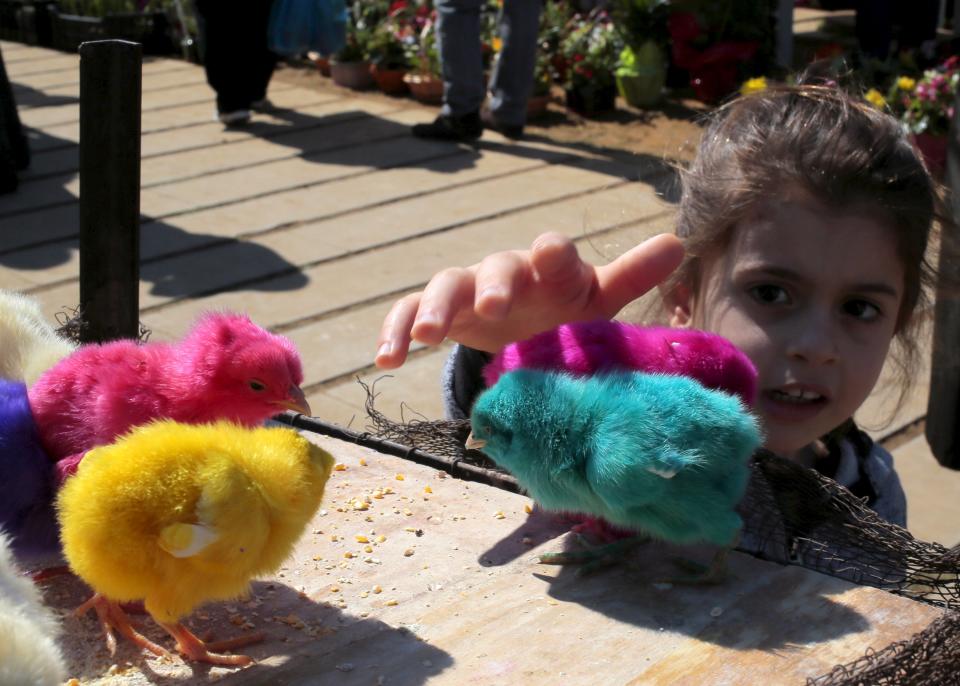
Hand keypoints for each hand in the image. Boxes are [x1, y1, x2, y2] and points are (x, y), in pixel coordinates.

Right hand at [374, 232, 683, 367]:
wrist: (525, 327)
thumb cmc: (564, 311)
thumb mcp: (597, 299)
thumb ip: (631, 275)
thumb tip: (678, 242)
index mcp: (551, 269)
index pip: (554, 253)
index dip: (553, 253)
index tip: (550, 255)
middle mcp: (507, 272)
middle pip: (497, 266)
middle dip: (494, 284)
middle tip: (493, 308)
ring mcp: (468, 290)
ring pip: (446, 284)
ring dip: (435, 307)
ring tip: (428, 337)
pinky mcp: (438, 311)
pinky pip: (408, 313)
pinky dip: (396, 332)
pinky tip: (385, 361)